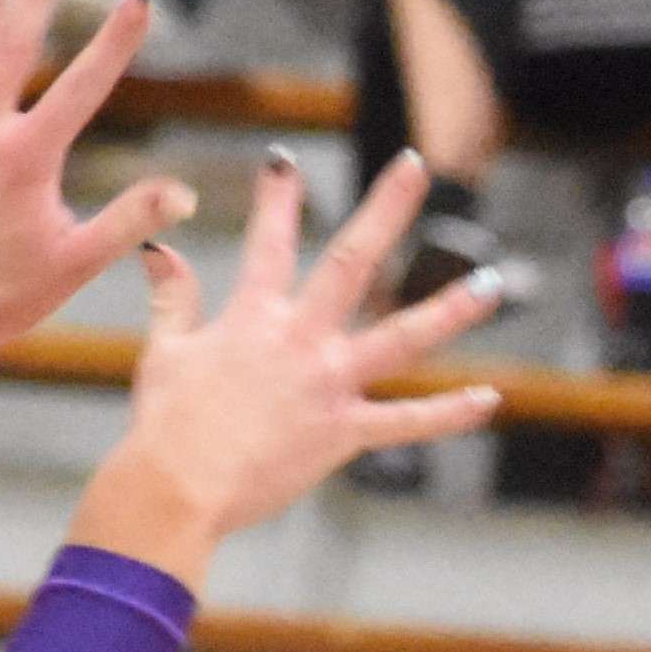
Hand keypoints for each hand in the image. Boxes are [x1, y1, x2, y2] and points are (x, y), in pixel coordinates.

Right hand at [71, 151, 502, 576]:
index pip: (268, 242)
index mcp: (251, 317)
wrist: (176, 490)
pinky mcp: (342, 434)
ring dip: (448, 309)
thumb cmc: (164, 427)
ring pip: (400, 337)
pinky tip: (489, 398)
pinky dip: (448, 413)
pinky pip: (405, 421)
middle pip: (351, 261)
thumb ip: (172, 298)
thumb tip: (159, 251)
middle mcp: (299, 340)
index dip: (275, 198)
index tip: (284, 161)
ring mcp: (327, 385)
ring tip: (490, 283)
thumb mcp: (165, 353)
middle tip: (416, 165)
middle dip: (385, 208)